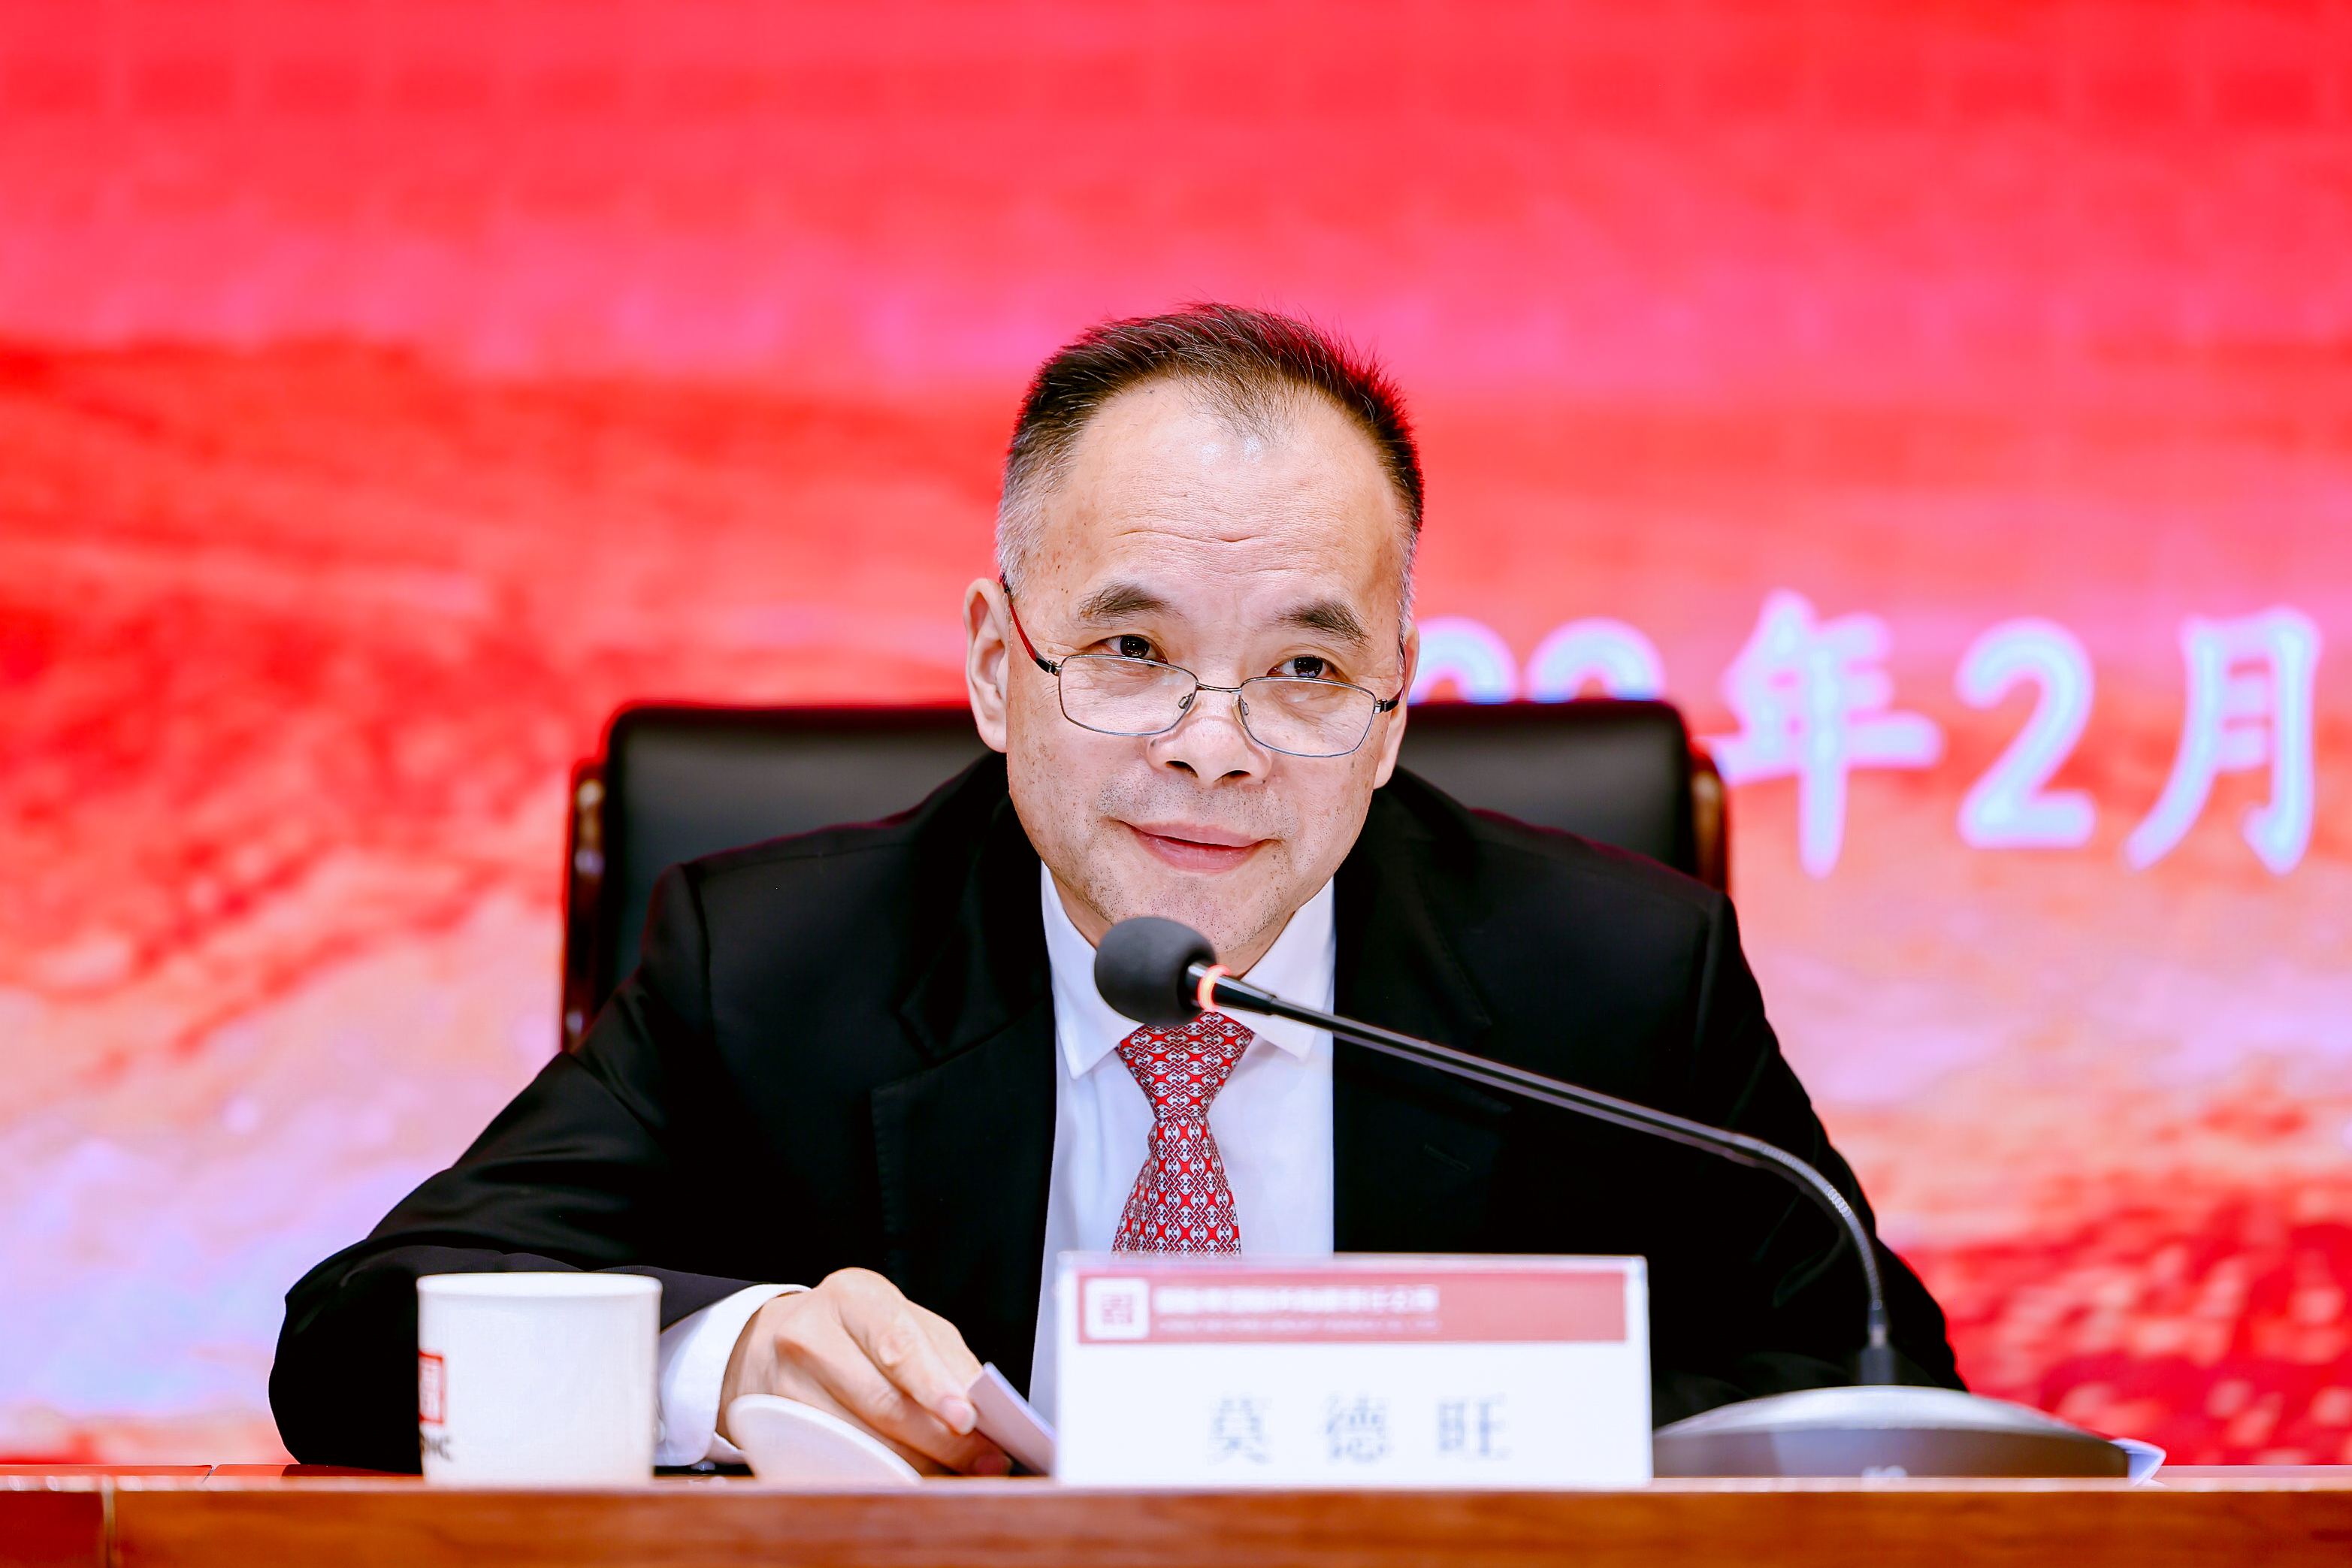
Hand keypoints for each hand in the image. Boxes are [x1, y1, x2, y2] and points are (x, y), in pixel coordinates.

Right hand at [719, 1268, 1009, 1475]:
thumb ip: (946, 1360)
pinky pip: (839, 1463)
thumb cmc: (855, 1331)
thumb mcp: (903, 1321)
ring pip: (863, 1441)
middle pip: (882, 1402)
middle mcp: (812, 1336)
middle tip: (982, 1459)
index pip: (898, 1345)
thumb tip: (983, 1411)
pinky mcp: (777, 1430)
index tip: (967, 1418)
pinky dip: (882, 1474)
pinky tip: (910, 1476)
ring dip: (918, 1463)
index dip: (934, 1386)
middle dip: (940, 1439)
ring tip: (956, 1469)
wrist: (774, 1340)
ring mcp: (787, 1384)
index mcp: (853, 1297)